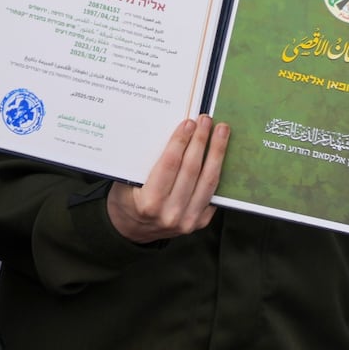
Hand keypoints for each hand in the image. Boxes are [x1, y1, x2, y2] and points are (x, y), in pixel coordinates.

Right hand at [106, 115, 227, 243]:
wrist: (132, 230)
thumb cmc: (127, 199)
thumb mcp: (127, 181)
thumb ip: (145, 162)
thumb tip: (167, 129)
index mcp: (149, 203)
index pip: (170, 164)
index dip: (181, 141)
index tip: (188, 123)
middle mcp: (170, 213)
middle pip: (192, 170)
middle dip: (201, 140)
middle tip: (206, 120)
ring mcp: (188, 220)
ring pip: (208, 180)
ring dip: (217, 152)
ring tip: (221, 131)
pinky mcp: (200, 222)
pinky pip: (213, 193)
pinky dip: (218, 171)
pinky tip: (221, 153)